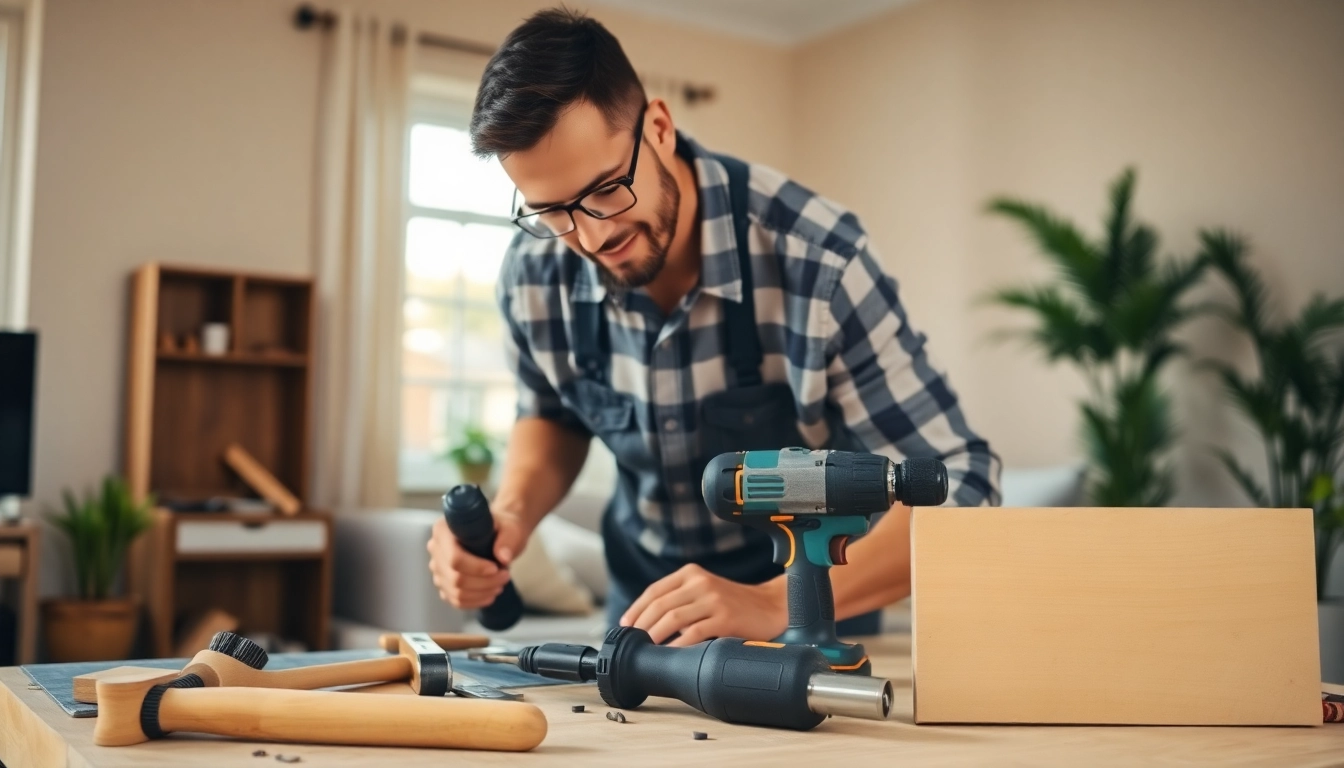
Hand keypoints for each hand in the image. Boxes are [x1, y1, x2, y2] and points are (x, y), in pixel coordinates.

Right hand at [426, 511, 530, 609]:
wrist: (498, 534)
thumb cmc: (501, 527)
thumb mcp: (509, 527)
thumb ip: (507, 539)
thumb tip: (504, 557)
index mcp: (444, 530)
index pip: (454, 558)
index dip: (476, 568)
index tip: (496, 568)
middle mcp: (435, 549)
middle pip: (455, 578)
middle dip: (484, 582)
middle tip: (505, 576)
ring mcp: (438, 568)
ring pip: (456, 592)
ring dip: (482, 593)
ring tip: (500, 584)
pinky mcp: (444, 583)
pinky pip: (455, 600)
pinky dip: (475, 601)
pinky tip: (490, 595)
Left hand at [619, 564, 787, 646]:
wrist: (771, 606)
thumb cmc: (734, 603)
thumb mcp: (705, 591)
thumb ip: (681, 599)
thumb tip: (647, 622)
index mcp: (691, 574)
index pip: (654, 591)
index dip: (636, 609)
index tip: (625, 625)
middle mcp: (700, 582)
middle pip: (660, 605)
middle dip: (642, 625)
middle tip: (633, 641)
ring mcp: (713, 599)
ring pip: (673, 618)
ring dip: (655, 635)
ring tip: (646, 648)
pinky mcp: (725, 617)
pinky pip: (694, 632)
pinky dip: (678, 644)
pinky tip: (670, 652)